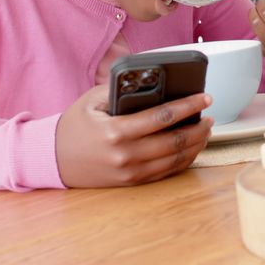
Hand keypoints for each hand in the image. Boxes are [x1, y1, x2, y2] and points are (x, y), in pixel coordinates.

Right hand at [55, 85, 213, 187]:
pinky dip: (184, 160)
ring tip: (206, 130)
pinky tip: (192, 147)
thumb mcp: (93, 100)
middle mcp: (126, 155)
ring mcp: (130, 172)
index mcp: (116, 131)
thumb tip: (154, 82)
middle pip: (175, 141)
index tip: (205, 97)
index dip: (189, 106)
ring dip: (196, 144)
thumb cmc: (75, 125)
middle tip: (210, 115)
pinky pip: (166, 172)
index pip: (163, 117)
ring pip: (175, 160)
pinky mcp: (132, 182)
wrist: (53, 159)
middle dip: (199, 127)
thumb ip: (121, 89)